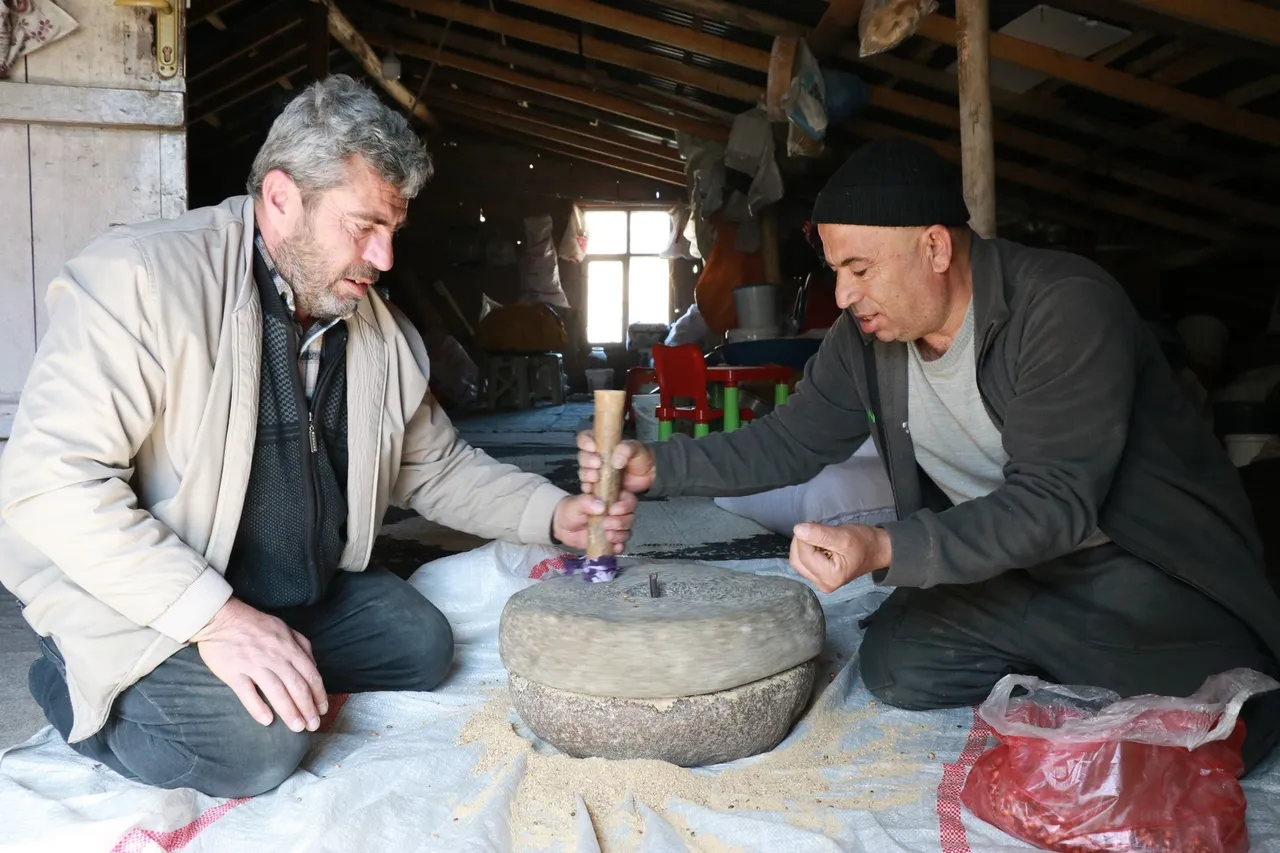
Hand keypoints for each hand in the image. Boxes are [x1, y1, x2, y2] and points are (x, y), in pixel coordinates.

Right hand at [190, 597, 327, 732]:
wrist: (221, 618)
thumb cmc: (254, 624)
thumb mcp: (285, 628)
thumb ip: (301, 646)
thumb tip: (314, 665)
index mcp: (289, 647)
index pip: (310, 674)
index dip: (319, 694)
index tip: (323, 709)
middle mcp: (275, 657)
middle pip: (297, 686)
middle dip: (308, 708)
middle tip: (313, 725)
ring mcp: (254, 664)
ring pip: (276, 691)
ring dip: (289, 711)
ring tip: (297, 727)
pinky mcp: (233, 672)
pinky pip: (247, 693)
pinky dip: (258, 707)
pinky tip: (267, 720)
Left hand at [552, 492, 637, 552]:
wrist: (564, 527)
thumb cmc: (571, 510)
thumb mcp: (576, 503)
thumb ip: (586, 501)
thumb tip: (601, 506)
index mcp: (611, 498)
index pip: (627, 498)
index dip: (625, 505)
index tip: (613, 510)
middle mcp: (617, 512)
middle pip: (630, 515)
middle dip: (621, 521)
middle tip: (606, 524)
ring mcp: (615, 527)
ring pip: (627, 530)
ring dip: (619, 534)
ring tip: (606, 534)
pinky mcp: (611, 541)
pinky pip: (621, 544)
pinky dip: (619, 546)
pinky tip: (613, 547)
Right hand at [577, 431, 655, 494]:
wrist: (649, 475)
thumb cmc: (642, 457)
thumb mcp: (637, 448)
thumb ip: (627, 449)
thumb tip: (615, 460)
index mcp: (602, 443)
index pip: (585, 438)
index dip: (585, 442)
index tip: (593, 448)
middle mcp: (596, 456)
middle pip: (582, 457)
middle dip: (587, 461)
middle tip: (598, 465)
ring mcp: (597, 472)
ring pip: (584, 472)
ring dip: (587, 475)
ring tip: (596, 477)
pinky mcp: (599, 486)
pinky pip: (588, 487)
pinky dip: (589, 488)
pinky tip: (593, 488)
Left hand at [789, 523, 891, 593]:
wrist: (877, 550)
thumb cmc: (864, 542)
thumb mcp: (844, 535)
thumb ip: (820, 534)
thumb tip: (798, 530)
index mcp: (830, 577)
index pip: (804, 554)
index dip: (804, 536)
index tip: (814, 524)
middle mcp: (822, 584)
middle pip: (797, 560)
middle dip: (802, 542)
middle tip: (817, 530)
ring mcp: (819, 582)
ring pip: (798, 561)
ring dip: (803, 545)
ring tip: (819, 537)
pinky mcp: (818, 578)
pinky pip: (803, 563)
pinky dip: (806, 551)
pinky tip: (818, 545)